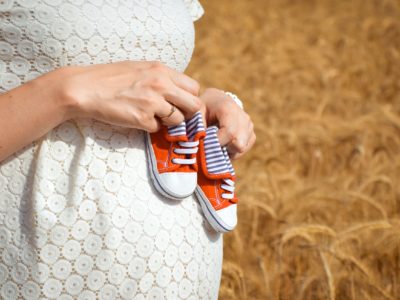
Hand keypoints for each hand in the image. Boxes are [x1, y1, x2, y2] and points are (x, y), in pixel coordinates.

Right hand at [59, 61, 200, 131]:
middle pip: (194, 105)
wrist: (85, 88)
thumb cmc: (110, 78)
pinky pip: (157, 129)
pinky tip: (137, 119)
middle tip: (178, 117)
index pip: (194, 87)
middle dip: (189, 114)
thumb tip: (178, 91)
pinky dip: (150, 127)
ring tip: (153, 116)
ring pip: (178, 120)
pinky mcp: (142, 119)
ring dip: (169, 123)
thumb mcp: (140, 68)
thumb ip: (161, 77)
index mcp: (161, 70)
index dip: (191, 98)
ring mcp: (152, 102)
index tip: (184, 105)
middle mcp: (161, 85)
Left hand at [199, 88, 255, 159]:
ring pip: (241, 149)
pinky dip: (232, 151)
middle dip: (223, 148)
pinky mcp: (252, 135)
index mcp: (229, 109)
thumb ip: (198, 127)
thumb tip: (200, 145)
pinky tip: (223, 144)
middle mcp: (244, 117)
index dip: (217, 143)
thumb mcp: (197, 112)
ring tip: (216, 142)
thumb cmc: (205, 107)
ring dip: (227, 150)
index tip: (205, 144)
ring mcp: (249, 126)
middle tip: (210, 143)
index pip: (230, 133)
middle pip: (238, 144)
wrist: (217, 101)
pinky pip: (243, 150)